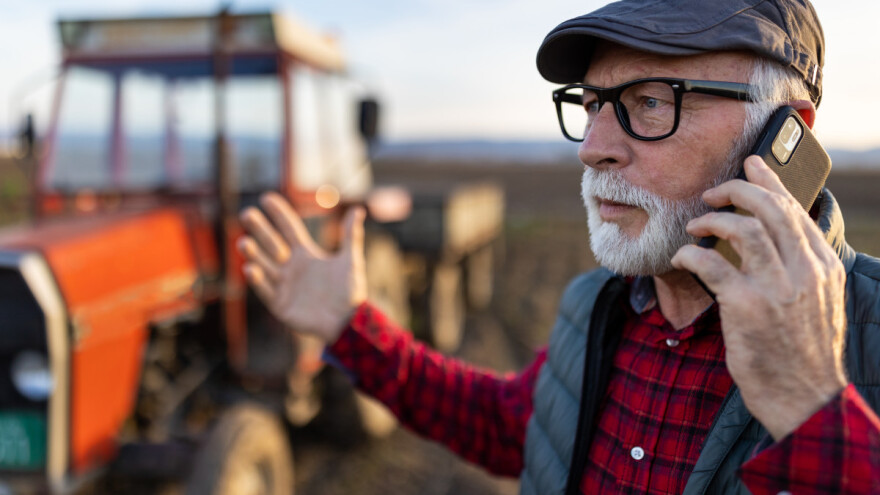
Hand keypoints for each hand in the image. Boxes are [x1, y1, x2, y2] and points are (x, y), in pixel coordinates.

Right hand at [238, 192, 366, 343]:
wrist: (349, 322)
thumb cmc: (351, 291)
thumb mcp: (350, 260)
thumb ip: (350, 235)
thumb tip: (358, 209)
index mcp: (306, 254)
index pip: (289, 229)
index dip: (279, 214)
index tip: (266, 197)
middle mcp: (292, 267)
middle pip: (271, 243)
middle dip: (259, 229)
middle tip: (247, 214)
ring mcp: (284, 285)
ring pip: (264, 265)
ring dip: (253, 254)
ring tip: (244, 242)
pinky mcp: (280, 304)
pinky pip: (266, 290)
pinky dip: (258, 280)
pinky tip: (251, 268)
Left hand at [671, 155, 847, 439]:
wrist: (805, 398)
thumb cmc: (803, 353)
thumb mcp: (818, 304)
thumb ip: (801, 270)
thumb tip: (774, 240)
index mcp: (822, 268)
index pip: (795, 210)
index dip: (769, 182)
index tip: (751, 164)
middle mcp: (804, 271)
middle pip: (770, 209)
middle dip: (738, 190)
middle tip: (713, 193)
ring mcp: (776, 288)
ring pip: (744, 228)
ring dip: (713, 220)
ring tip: (695, 226)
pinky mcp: (745, 306)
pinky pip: (711, 264)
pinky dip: (691, 254)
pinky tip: (682, 256)